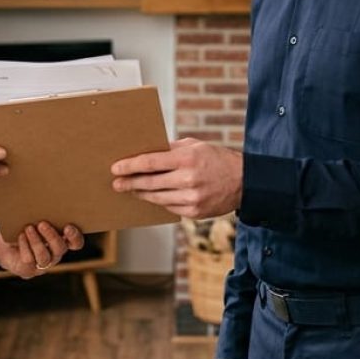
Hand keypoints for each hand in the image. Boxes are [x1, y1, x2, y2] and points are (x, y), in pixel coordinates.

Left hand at [0, 221, 84, 279]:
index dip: (75, 236)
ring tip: (29, 228)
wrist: (4, 246)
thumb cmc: (23, 227)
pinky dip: (24, 246)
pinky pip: (29, 259)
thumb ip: (40, 214)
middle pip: (60, 248)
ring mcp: (43, 264)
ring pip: (44, 256)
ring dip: (36, 241)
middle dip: (52, 236)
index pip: (76, 243)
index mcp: (62, 240)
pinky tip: (20, 236)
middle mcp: (55, 254)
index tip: (68, 226)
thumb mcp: (33, 219)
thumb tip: (41, 199)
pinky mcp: (29, 270)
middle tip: (42, 223)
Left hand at [111, 138, 241, 217]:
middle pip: (149, 183)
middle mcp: (188, 179)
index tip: (115, 168)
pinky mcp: (194, 213)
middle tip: (116, 183)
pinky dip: (158, 201)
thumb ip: (170, 150)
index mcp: (187, 159)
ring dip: (140, 194)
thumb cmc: (215, 158)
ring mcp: (191, 199)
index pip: (150, 163)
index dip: (130, 166)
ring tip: (131, 190)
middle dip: (129, 183)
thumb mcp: (194, 146)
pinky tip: (151, 197)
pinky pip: (169, 207)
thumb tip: (144, 155)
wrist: (244, 181)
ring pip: (156, 198)